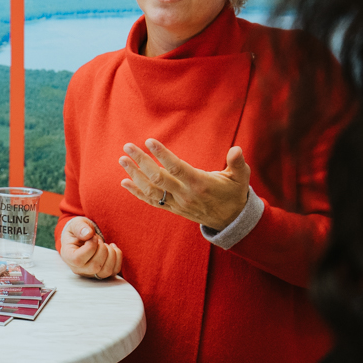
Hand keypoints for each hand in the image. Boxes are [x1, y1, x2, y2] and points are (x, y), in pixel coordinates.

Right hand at [58, 216, 122, 279]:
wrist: (83, 237)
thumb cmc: (78, 231)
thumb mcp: (76, 224)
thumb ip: (80, 227)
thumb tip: (88, 234)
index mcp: (68, 256)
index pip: (78, 260)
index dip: (90, 247)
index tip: (93, 237)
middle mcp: (79, 268)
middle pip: (94, 267)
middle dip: (102, 250)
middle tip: (99, 240)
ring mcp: (91, 273)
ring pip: (106, 271)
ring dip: (111, 254)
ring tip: (106, 244)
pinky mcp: (102, 273)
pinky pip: (114, 271)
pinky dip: (118, 258)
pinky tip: (112, 248)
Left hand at [119, 140, 249, 230]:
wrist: (231, 221)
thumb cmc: (234, 193)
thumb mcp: (240, 178)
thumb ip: (237, 164)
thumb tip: (237, 150)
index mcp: (200, 184)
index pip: (177, 168)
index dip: (162, 155)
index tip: (149, 141)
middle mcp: (186, 195)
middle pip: (158, 178)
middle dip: (141, 162)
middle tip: (128, 147)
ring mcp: (178, 204)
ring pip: (151, 190)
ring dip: (135, 175)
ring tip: (122, 160)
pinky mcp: (174, 209)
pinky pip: (152, 201)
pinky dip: (137, 192)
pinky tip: (125, 182)